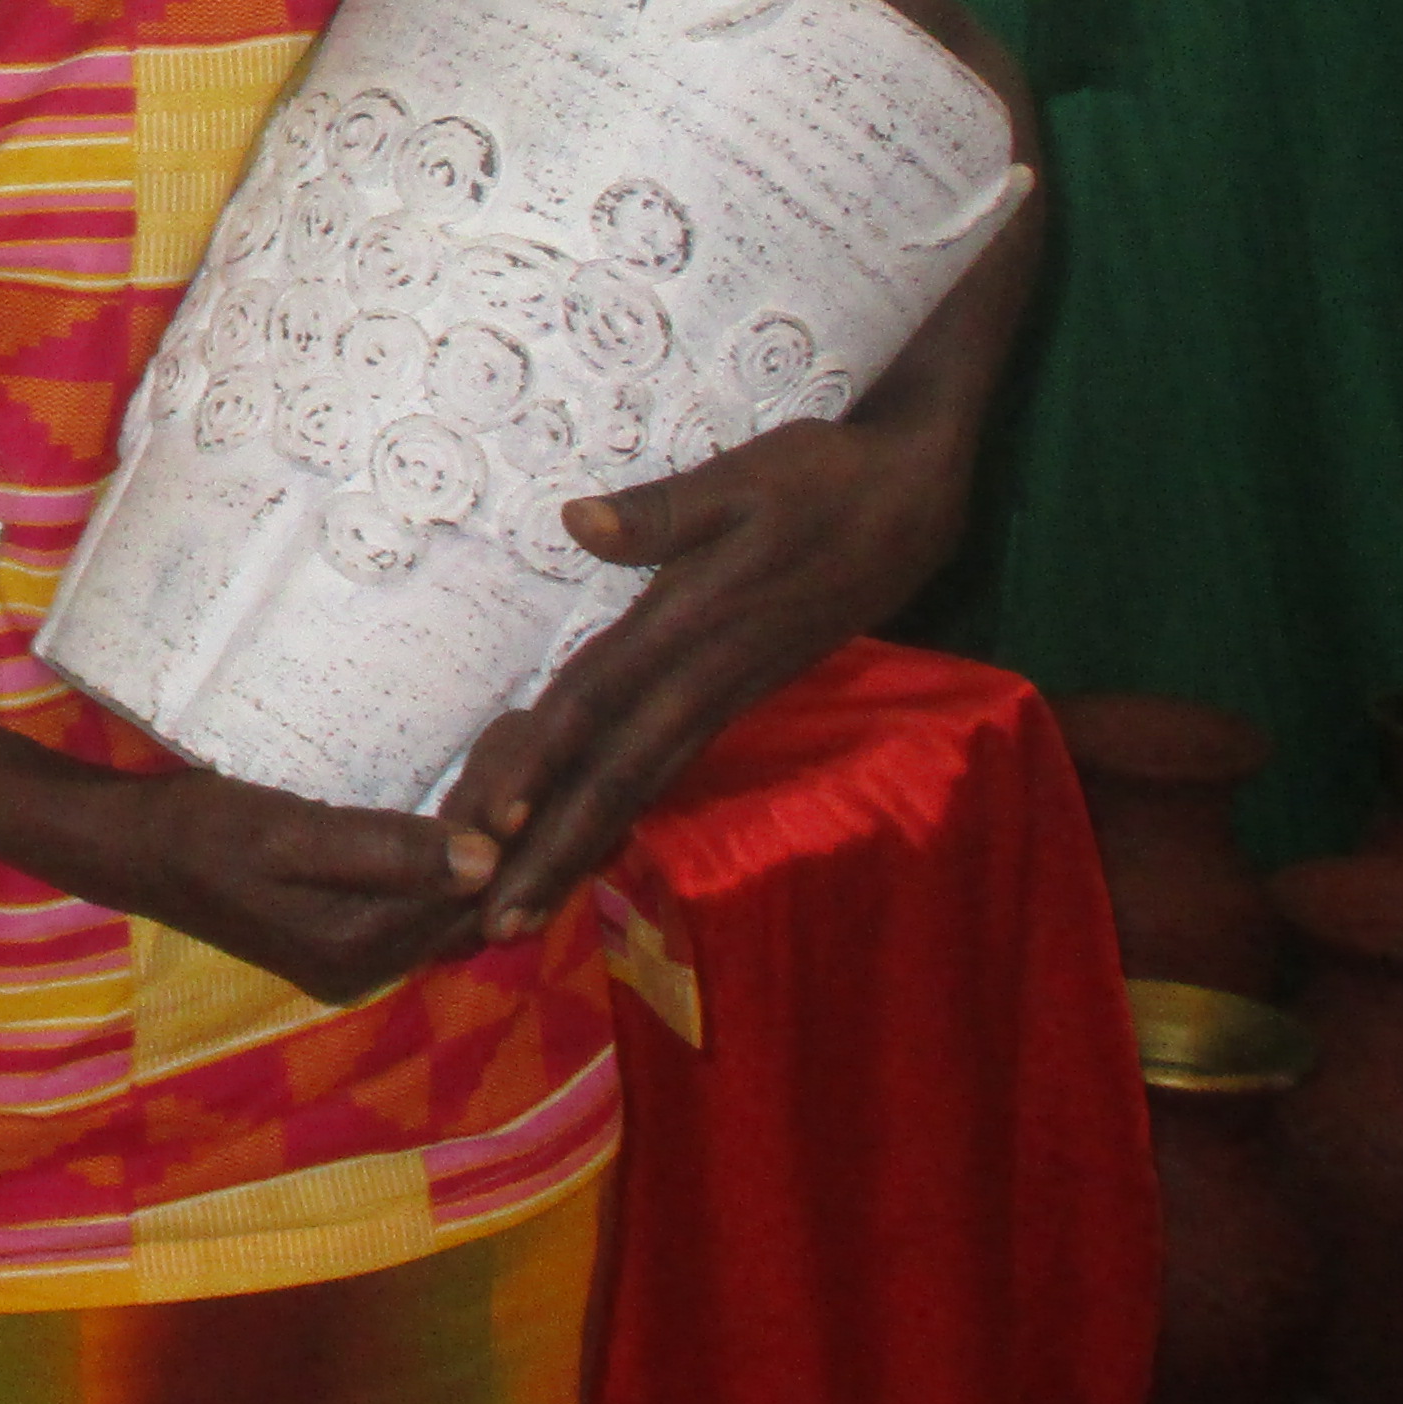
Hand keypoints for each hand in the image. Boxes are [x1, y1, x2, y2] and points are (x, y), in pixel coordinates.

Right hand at [85, 771, 503, 1007]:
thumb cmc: (202, 830)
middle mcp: (368, 970)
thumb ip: (385, 849)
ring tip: (519, 771)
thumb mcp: (288, 833)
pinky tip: (471, 810)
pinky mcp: (347, 937)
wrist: (132, 850)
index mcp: (356, 950)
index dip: (506, 820)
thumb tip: (488, 859)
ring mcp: (358, 959)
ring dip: (491, 847)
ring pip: (454, 905)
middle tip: (536, 750)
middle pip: (470, 904)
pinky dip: (456, 859)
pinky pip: (426, 902)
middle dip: (510, 834)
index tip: (533, 747)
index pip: (465, 889)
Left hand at [442, 412, 965, 940]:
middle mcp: (702, 679)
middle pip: (613, 778)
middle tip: (491, 923)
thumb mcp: (745, 480)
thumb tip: (576, 521)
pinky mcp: (736, 699)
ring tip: (519, 915)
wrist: (911, 504)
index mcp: (690, 627)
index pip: (599, 702)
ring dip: (578, 853)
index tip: (494, 822)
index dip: (546, 759)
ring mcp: (722, 697)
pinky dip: (618, 818)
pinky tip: (584, 856)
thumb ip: (661, 511)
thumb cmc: (822, 480)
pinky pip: (664, 770)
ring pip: (639, 789)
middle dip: (551, 852)